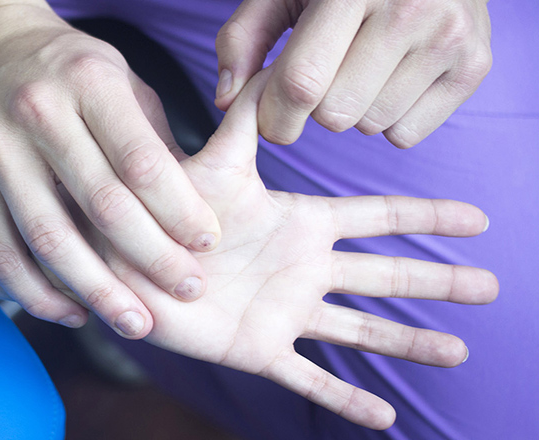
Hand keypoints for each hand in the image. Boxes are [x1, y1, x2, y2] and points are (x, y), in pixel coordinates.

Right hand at [0, 3, 220, 337]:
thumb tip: (194, 210)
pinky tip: (73, 313)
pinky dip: (36, 292)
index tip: (207, 244)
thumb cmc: (73, 73)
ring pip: (48, 237)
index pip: (142, 161)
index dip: (180, 210)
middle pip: (101, 204)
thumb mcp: (124, 83)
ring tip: (135, 323)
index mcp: (89, 82)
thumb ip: (155, 143)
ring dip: (96, 291)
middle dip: (152, 257)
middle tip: (188, 290)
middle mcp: (37, 112)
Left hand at [66, 70, 497, 428]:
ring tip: (457, 353)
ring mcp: (285, 312)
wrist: (127, 262)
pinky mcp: (258, 350)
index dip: (427, 217)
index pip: (378, 219)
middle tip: (490, 287)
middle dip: (437, 280)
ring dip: (409, 342)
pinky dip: (345, 402)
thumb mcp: (214, 165)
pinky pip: (308, 380)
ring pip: (360, 332)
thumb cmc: (167, 210)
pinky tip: (383, 421)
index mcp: (300, 224)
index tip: (476, 220)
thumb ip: (246, 122)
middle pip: (385, 275)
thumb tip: (275, 71)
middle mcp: (303, 269)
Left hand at [214, 0, 491, 147]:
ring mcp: (450, 36)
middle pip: (335, 114)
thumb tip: (227, 101)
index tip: (270, 119)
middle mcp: (410, 8)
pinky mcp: (475, 65)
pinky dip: (388, 120)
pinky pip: (406, 134)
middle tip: (322, 80)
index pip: (302, 84)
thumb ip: (243, 40)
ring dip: (353, 113)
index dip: (275, 117)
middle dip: (314, 111)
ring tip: (360, 70)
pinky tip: (390, 79)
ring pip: (371, 127)